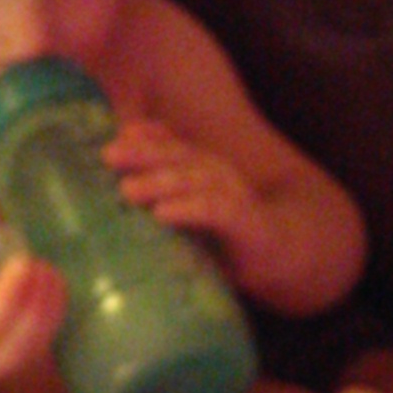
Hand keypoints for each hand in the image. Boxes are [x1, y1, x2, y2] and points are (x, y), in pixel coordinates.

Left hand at [104, 116, 272, 280]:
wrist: (284, 256)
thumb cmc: (225, 237)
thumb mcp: (186, 215)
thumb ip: (155, 201)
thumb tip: (108, 202)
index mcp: (199, 168)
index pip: (170, 144)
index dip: (143, 136)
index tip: (113, 138)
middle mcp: (215, 174)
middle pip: (176, 156)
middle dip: (141, 153)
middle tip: (108, 156)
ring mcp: (233, 195)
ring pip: (194, 179)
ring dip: (159, 182)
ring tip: (127, 190)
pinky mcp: (246, 223)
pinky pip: (216, 210)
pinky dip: (188, 209)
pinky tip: (163, 214)